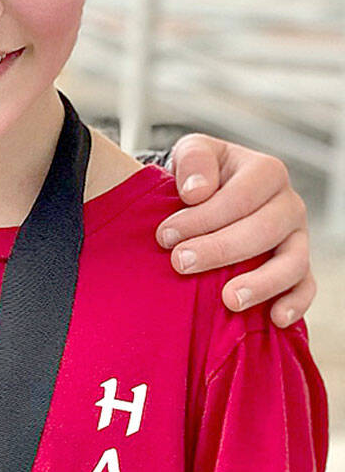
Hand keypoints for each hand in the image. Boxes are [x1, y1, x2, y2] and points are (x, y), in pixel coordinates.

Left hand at [156, 136, 312, 325]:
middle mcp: (288, 205)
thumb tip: (197, 192)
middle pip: (265, 229)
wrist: (208, 198)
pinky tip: (275, 318)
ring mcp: (296, 239)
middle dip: (221, 248)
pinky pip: (306, 287)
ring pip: (293, 262)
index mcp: (266, 173)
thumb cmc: (200, 178)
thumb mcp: (191, 153)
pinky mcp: (297, 269)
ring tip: (228, 299)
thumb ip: (194, 160)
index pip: (241, 196)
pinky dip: (295, 303)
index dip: (204, 217)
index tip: (165, 235)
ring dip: (262, 283)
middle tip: (181, 263)